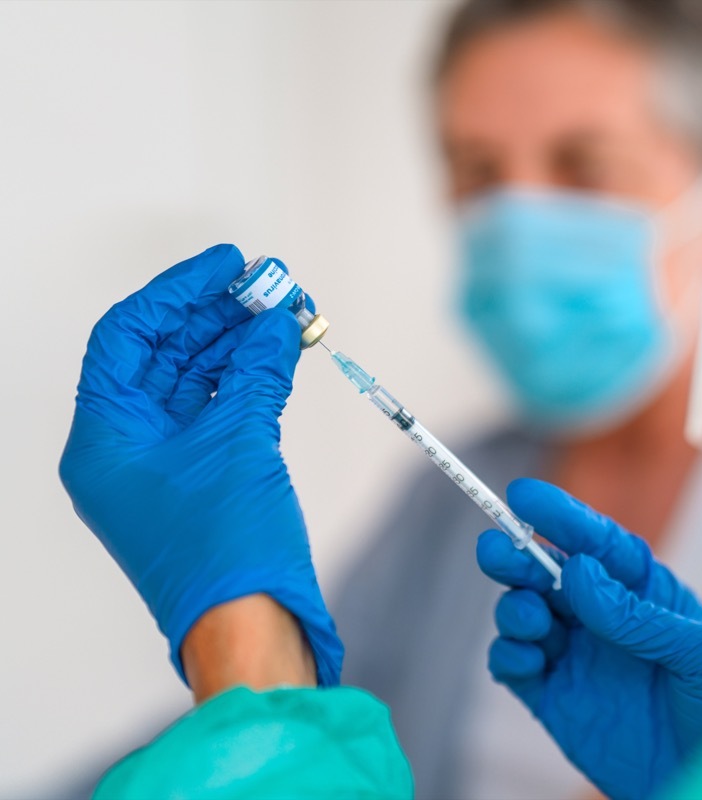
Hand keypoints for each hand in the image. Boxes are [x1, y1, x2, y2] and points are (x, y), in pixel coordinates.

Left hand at [59, 244, 341, 685]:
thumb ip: (258, 370)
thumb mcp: (242, 442)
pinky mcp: (203, 481)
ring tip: (288, 313)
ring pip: (197, 382)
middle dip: (218, 315)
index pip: (128, 338)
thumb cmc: (227, 550)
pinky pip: (221, 412)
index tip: (226, 264)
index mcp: (105, 440)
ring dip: (241, 344)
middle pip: (165, 355)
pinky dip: (252, 380)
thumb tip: (277, 321)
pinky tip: (284, 354)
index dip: (177, 292)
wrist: (252, 627)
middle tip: (270, 284)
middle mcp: (126, 449)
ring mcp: (165, 467)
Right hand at [476, 479, 701, 799]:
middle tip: (497, 549)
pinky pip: (515, 668)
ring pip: (525, 614)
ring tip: (531, 617)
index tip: (523, 495)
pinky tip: (526, 657)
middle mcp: (604, 619)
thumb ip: (640, 615)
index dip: (561, 515)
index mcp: (644, 593)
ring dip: (515, 607)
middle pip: (549, 572)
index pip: (598, 544)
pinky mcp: (555, 700)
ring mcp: (576, 658)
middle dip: (519, 555)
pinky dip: (508, 655)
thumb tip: (579, 570)